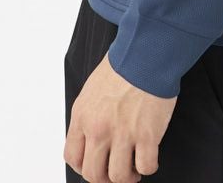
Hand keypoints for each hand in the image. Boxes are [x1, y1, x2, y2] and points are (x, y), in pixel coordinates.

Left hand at [63, 50, 176, 181]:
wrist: (146, 53)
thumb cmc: (122, 68)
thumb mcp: (92, 90)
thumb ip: (88, 116)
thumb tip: (90, 139)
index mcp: (83, 116)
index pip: (72, 157)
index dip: (84, 168)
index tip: (96, 166)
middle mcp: (99, 128)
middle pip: (93, 174)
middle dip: (105, 179)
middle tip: (116, 172)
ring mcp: (123, 133)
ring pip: (118, 177)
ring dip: (127, 177)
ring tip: (134, 168)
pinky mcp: (147, 134)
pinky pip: (146, 167)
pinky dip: (148, 166)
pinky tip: (149, 155)